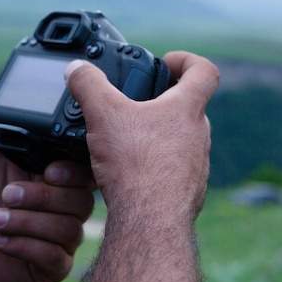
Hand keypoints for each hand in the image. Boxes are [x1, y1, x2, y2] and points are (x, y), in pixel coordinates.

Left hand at [0, 138, 94, 281]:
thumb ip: (14, 132)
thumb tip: (29, 106)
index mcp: (56, 180)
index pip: (85, 174)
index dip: (74, 173)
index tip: (48, 171)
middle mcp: (65, 209)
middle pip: (82, 201)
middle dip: (43, 197)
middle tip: (7, 194)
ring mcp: (61, 240)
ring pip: (69, 229)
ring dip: (28, 222)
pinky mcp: (52, 268)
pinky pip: (56, 257)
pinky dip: (26, 246)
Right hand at [64, 51, 218, 281]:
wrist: (150, 220)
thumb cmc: (136, 166)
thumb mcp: (103, 114)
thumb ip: (88, 85)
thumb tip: (77, 68)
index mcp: (186, 110)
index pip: (204, 71)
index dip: (188, 60)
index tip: (169, 62)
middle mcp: (198, 136)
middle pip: (189, 108)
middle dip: (164, 102)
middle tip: (138, 104)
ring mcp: (197, 166)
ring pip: (182, 142)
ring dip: (159, 137)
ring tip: (128, 141)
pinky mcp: (187, 192)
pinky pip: (174, 172)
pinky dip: (156, 168)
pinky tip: (131, 174)